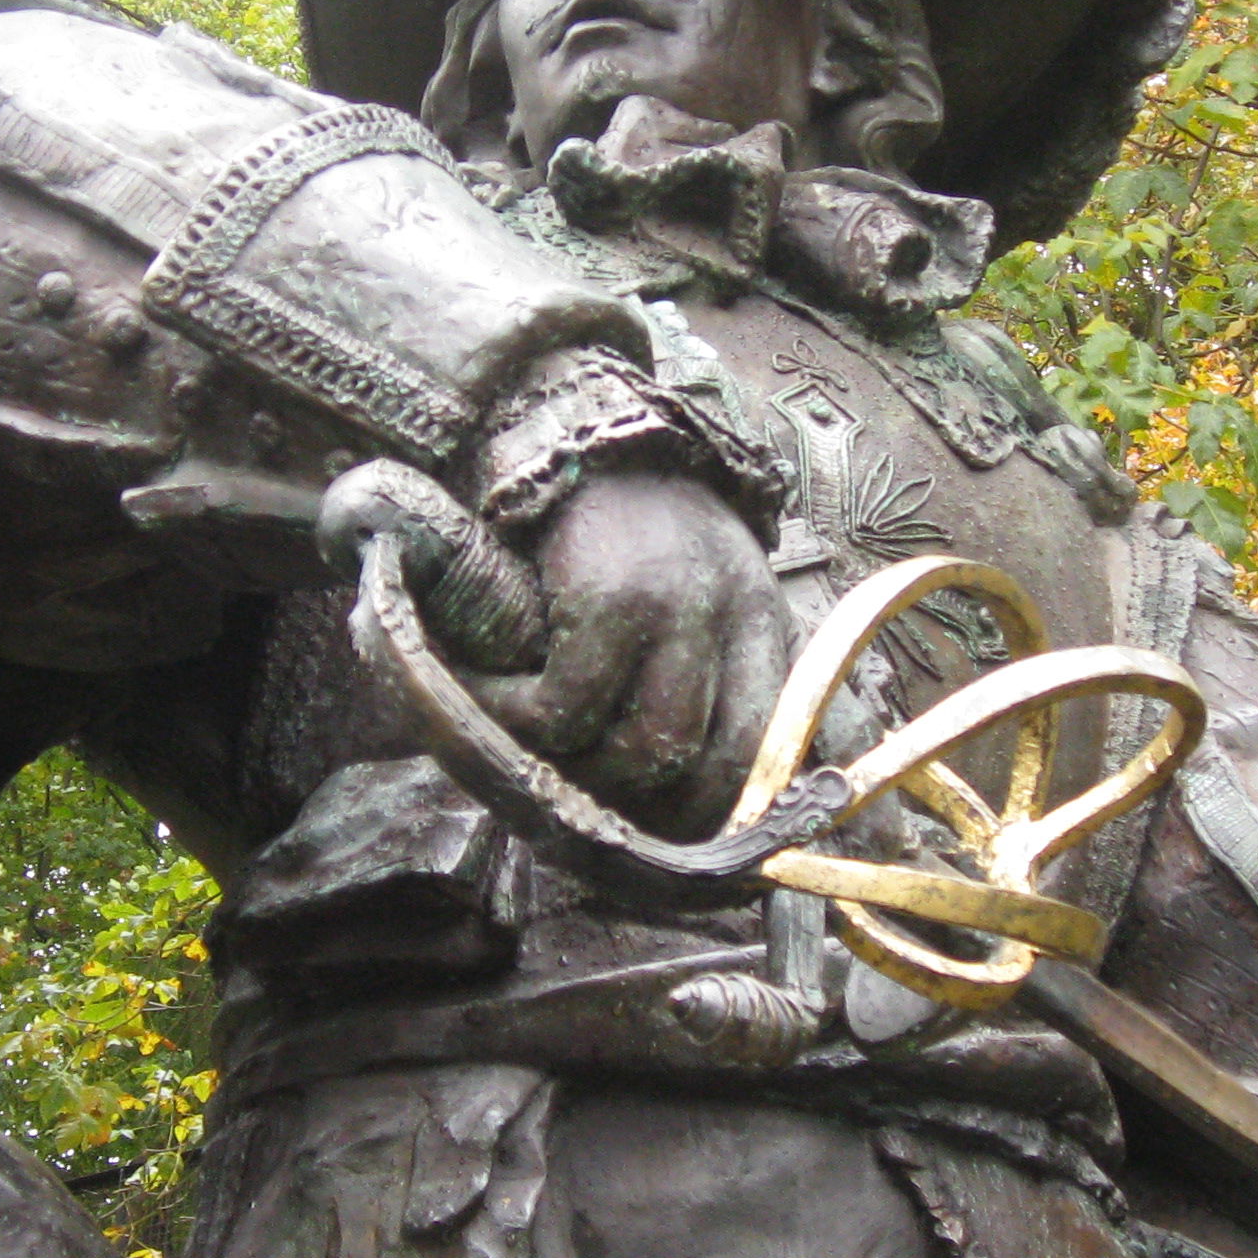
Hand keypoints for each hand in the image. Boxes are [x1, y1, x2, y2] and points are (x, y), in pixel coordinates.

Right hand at [466, 469, 788, 838]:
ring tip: (533, 744)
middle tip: (587, 800)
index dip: (718, 813)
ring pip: (643, 750)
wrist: (573, 423)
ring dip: (582, 768)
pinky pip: (568, 709)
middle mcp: (733, 618)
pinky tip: (490, 694)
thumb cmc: (624, 524)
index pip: (768, 752)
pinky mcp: (612, 599)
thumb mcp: (691, 592)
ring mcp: (677, 610)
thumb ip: (697, 670)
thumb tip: (667, 788)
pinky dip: (521, 721)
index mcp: (760, 624)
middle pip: (712, 767)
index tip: (665, 835)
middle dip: (649, 808)